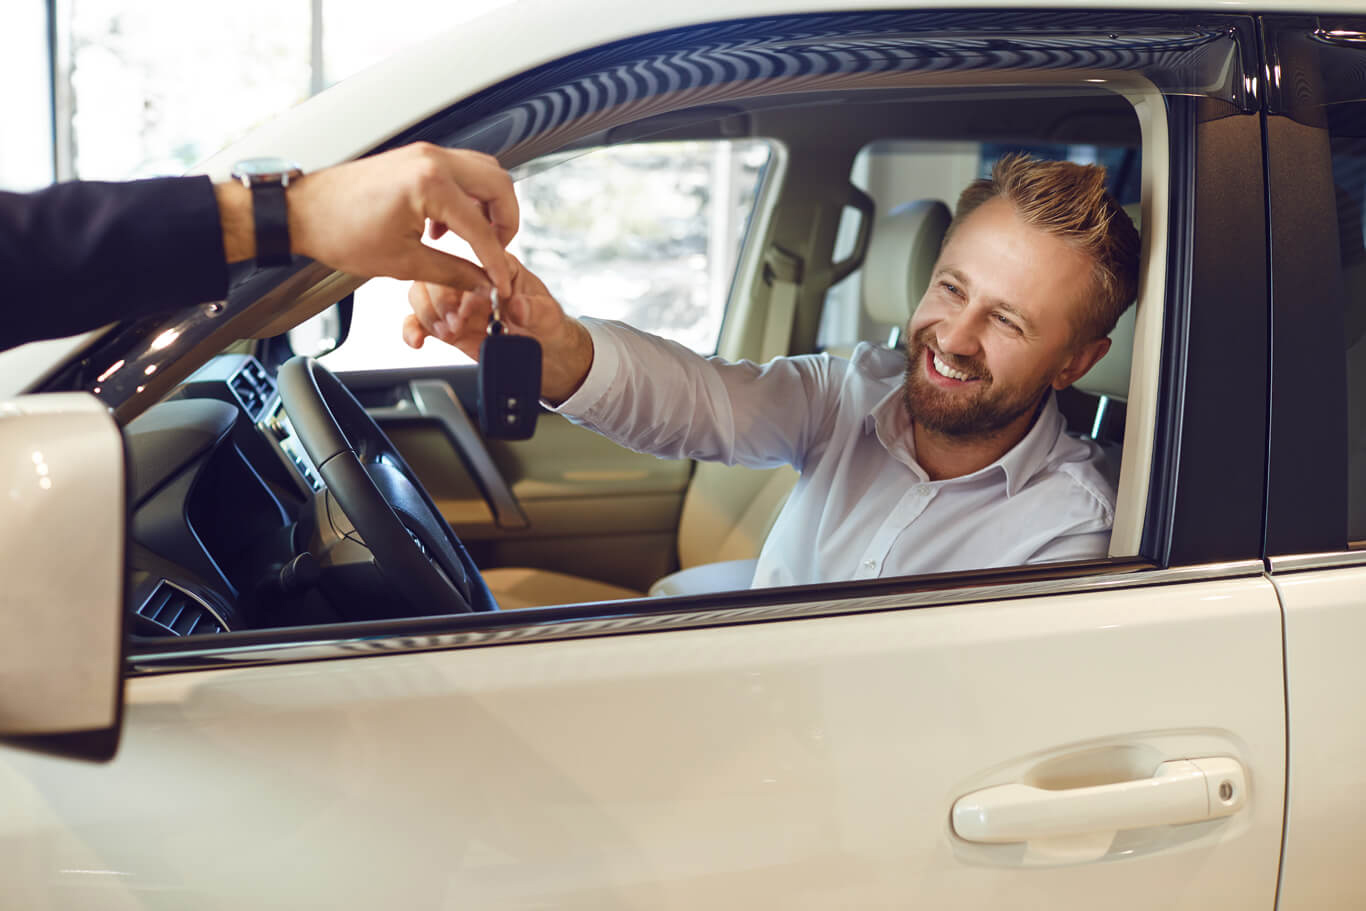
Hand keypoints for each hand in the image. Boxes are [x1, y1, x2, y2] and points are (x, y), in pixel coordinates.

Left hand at [220, 143, 518, 296]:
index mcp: (430, 185)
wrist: (303, 211)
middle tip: (498, 252)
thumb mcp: (403, 263)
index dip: (496, 261)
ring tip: (478, 240)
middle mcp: (432, 161)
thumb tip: (481, 283)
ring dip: (489, 206)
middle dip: (506, 222)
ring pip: (483, 173)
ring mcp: (424, 155)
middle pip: (498, 184)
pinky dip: (468, 197)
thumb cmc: (339, 231)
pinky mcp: (416, 159)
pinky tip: (449, 227)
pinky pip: (460, 172)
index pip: (482, 228)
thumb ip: (452, 272)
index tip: (501, 282)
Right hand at [403, 254, 593, 404]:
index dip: (464, 280)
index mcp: (495, 266)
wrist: (544, 352)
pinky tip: (417, 341)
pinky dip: (412, 330)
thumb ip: (535, 310)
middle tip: (457, 323)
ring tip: (447, 332)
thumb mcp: (548, 315)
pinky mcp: (446, 325)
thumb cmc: (547, 324)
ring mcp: (455, 303)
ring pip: (421, 295)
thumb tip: (519, 306)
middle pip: (437, 274)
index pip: (469, 260)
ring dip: (428, 314)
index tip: (474, 305)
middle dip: (441, 300)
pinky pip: (419, 323)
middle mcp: (470, 280)